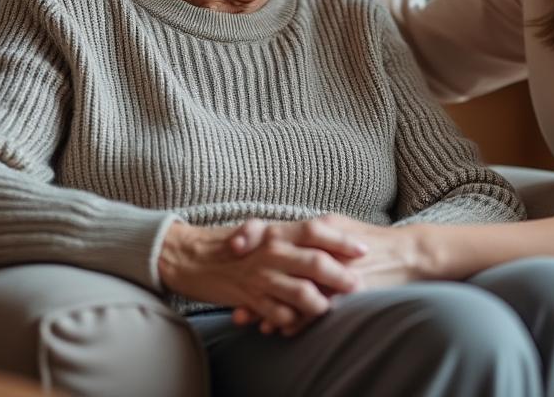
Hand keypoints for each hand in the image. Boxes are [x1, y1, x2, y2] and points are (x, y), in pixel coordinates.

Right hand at [158, 219, 367, 336]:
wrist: (190, 257)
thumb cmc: (231, 244)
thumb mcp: (262, 231)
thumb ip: (291, 235)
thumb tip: (326, 235)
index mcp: (277, 231)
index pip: (318, 231)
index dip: (343, 240)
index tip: (363, 250)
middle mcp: (271, 251)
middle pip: (316, 262)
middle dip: (341, 276)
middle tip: (359, 285)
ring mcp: (260, 276)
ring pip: (301, 292)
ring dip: (320, 302)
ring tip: (331, 308)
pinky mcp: (249, 298)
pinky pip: (278, 313)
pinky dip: (292, 320)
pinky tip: (299, 322)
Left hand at [226, 215, 433, 328]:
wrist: (408, 254)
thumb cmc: (370, 241)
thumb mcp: (339, 227)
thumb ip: (310, 232)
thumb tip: (280, 234)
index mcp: (317, 226)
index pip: (277, 227)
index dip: (252, 235)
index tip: (232, 247)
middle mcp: (321, 245)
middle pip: (277, 262)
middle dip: (250, 282)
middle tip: (230, 294)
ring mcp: (332, 269)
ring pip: (291, 290)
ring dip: (268, 308)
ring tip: (248, 320)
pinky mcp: (345, 290)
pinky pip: (314, 308)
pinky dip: (296, 321)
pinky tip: (281, 330)